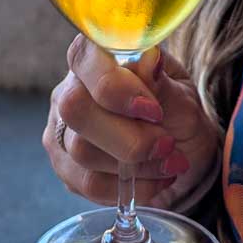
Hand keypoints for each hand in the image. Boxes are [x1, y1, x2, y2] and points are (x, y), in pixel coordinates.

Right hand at [44, 34, 221, 209]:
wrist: (180, 148)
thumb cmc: (176, 110)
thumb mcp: (181, 93)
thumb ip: (162, 81)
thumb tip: (149, 61)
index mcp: (96, 55)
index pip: (84, 58)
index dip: (116, 86)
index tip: (153, 111)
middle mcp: (70, 87)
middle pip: (75, 108)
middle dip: (127, 136)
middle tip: (167, 144)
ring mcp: (61, 127)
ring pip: (81, 151)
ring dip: (136, 164)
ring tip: (170, 160)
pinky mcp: (65, 165)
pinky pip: (88, 183)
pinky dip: (129, 187)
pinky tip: (155, 178)